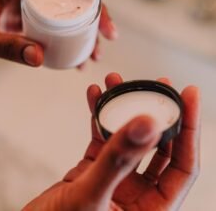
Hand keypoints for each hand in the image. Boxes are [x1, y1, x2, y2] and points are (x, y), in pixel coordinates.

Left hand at [0, 0, 115, 67]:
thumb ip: (5, 47)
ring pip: (65, 5)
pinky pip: (56, 20)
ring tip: (97, 49)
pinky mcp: (29, 16)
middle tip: (109, 32)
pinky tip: (79, 55)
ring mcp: (26, 1)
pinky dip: (71, 36)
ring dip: (86, 26)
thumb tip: (39, 57)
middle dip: (93, 8)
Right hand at [23, 73, 199, 210]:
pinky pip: (102, 139)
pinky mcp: (94, 172)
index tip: (188, 95)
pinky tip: (94, 96)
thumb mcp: (90, 197)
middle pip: (157, 147)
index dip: (189, 129)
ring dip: (122, 110)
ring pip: (127, 140)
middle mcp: (138, 197)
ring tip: (117, 83)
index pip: (183, 166)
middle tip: (157, 84)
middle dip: (155, 112)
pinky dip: (98, 117)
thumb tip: (148, 125)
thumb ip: (118, 161)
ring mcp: (115, 182)